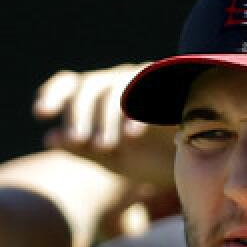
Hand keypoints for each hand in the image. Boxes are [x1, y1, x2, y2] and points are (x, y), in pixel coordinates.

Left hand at [34, 65, 175, 187]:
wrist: (205, 167)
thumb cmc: (155, 162)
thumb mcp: (115, 161)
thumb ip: (82, 149)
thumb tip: (50, 138)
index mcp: (100, 98)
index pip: (69, 84)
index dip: (53, 95)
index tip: (40, 114)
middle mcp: (120, 82)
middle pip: (89, 85)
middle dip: (79, 113)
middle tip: (80, 141)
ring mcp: (147, 79)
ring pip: (116, 85)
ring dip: (105, 117)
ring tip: (105, 147)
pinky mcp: (172, 84)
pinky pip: (148, 88)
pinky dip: (136, 111)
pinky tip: (132, 135)